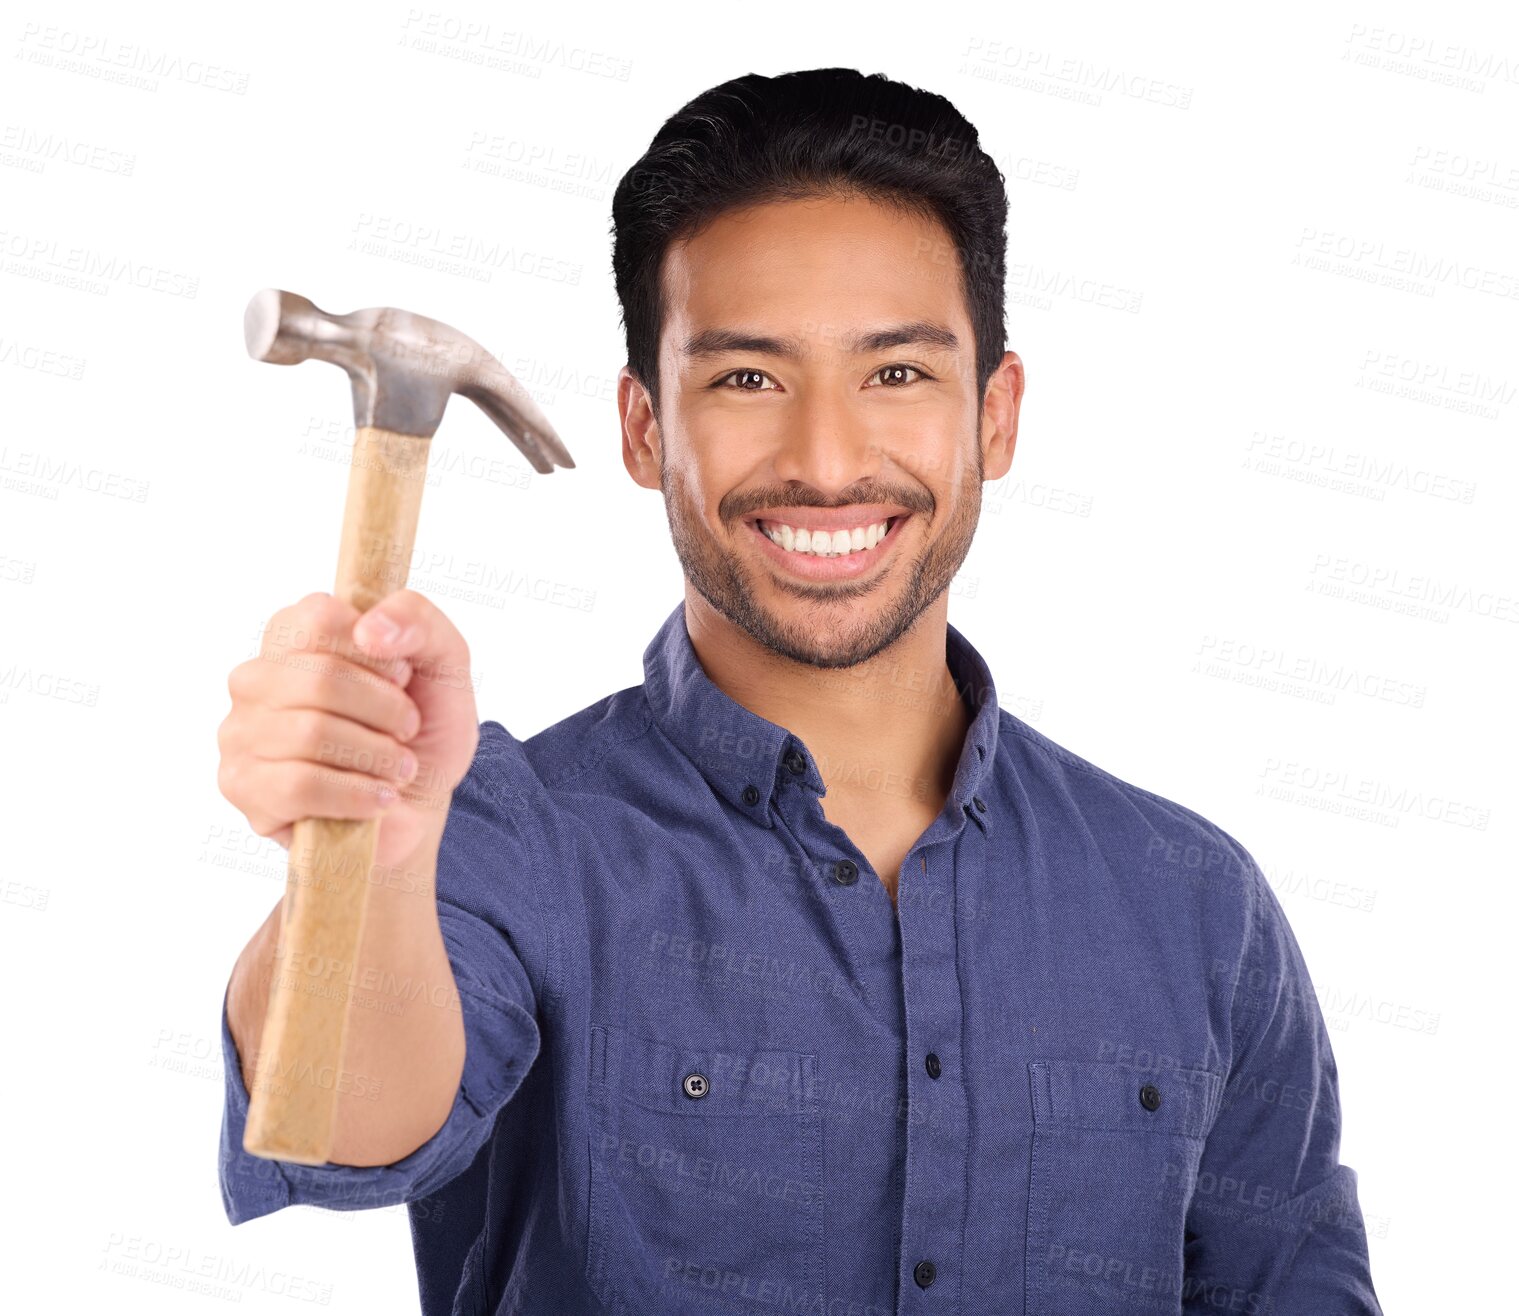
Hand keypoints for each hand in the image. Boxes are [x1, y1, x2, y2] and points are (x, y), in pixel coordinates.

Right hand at [217, 589, 479, 871]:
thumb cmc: (422, 729)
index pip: (320, 618)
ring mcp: (240, 732)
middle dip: (387, 710)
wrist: (418, 806)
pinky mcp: (244, 787)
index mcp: (294, 633)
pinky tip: (379, 797)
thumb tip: (370, 629)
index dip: (378, 655)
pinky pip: (300, 785)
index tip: (403, 677)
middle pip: (321, 678)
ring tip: (397, 767)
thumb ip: (418, 621)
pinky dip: (357, 794)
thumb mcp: (443, 662)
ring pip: (312, 733)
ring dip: (378, 756)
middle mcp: (255, 677)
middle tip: (407, 729)